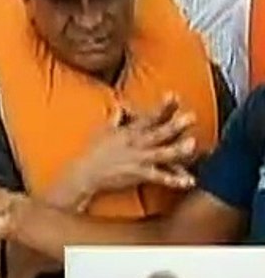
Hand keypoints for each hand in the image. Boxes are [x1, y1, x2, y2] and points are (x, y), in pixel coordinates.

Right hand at [56, 94, 197, 208]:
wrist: (85, 173)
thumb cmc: (94, 152)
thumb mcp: (104, 131)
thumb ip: (116, 118)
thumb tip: (121, 106)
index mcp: (129, 132)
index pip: (148, 116)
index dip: (162, 106)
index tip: (174, 95)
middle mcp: (135, 144)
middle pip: (158, 133)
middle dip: (174, 125)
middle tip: (191, 116)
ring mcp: (137, 159)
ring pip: (161, 154)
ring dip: (177, 149)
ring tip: (192, 145)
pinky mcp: (137, 175)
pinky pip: (159, 177)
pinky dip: (174, 180)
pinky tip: (189, 181)